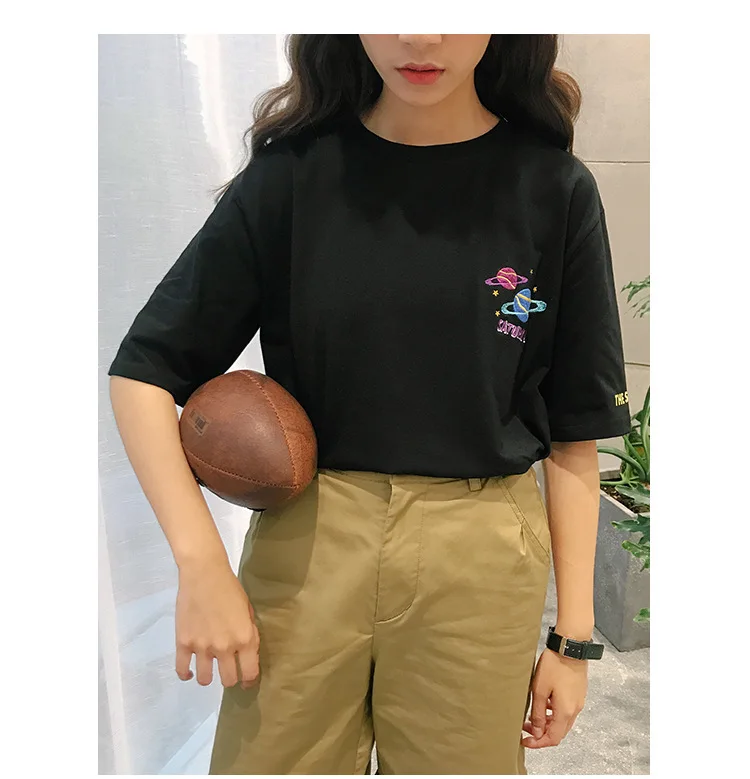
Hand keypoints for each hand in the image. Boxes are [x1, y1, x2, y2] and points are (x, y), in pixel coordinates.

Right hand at [174, 558, 259, 688]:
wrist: (204, 574)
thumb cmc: (230, 588)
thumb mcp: (248, 610)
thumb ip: (248, 633)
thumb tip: (246, 652)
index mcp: (245, 639)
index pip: (249, 673)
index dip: (249, 680)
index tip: (246, 681)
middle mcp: (224, 648)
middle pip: (228, 680)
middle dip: (230, 678)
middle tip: (228, 672)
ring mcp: (202, 647)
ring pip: (205, 680)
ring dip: (208, 677)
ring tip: (209, 670)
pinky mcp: (183, 643)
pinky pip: (182, 669)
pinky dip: (186, 674)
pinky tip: (189, 671)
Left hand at [521, 648, 587, 748]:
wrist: (570, 648)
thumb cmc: (554, 665)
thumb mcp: (539, 690)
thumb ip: (537, 713)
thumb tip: (536, 731)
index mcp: (565, 712)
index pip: (553, 738)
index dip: (538, 743)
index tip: (525, 741)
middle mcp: (575, 710)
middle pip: (559, 732)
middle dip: (541, 734)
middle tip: (526, 729)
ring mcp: (578, 701)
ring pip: (562, 722)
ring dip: (547, 723)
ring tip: (532, 716)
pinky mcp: (578, 693)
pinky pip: (566, 710)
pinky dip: (554, 713)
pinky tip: (544, 703)